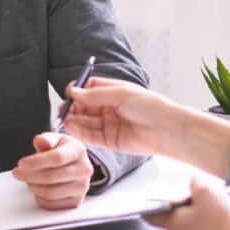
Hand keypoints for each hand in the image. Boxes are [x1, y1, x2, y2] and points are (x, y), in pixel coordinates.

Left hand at [11, 132, 93, 209]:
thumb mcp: (54, 139)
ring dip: (33, 187)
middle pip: (51, 177)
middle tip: (17, 173)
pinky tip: (37, 188)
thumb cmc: (61, 150)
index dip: (36, 162)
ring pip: (50, 193)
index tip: (21, 164)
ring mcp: (82, 187)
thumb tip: (40, 141)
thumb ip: (46, 139)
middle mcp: (84, 170)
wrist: (74, 164)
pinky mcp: (76, 201)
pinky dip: (39, 197)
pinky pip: (51, 204)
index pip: (57, 158)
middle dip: (29, 176)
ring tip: (27, 179)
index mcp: (78, 151)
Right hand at [62, 77, 182, 156]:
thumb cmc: (150, 106)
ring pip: (86, 121)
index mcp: (114, 93)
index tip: (69, 92)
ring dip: (73, 119)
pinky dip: (79, 131)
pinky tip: (71, 126)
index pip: (90, 89)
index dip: (78, 90)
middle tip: (63, 108)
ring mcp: (109, 124)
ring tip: (63, 118)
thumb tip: (73, 91)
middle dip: (73, 107)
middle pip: (85, 106)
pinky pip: (90, 136)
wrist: (166, 129)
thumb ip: (95, 95)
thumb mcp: (121, 94)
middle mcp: (110, 108)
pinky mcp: (109, 141)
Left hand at [145, 176, 229, 229]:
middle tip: (193, 196)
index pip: (154, 217)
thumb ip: (196, 184)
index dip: (150, 208)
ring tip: (214, 203)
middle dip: (183, 207)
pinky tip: (225, 216)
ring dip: (200, 216)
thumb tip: (193, 182)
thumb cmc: (219, 220)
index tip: (147, 205)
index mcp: (174, 224)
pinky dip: (213, 226)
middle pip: (176, 220)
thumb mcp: (206, 192)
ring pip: (193, 227)